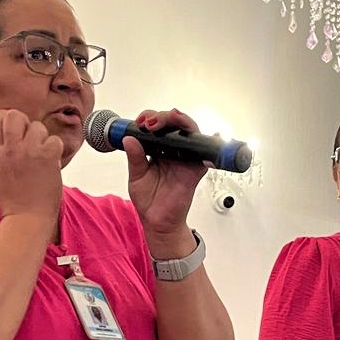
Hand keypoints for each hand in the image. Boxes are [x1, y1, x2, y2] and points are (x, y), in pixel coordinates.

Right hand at [0, 109, 62, 222]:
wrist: (26, 220)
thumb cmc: (9, 203)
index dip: (3, 118)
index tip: (12, 127)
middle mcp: (11, 149)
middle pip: (15, 116)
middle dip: (22, 121)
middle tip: (29, 135)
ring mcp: (30, 152)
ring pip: (37, 126)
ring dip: (41, 137)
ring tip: (41, 152)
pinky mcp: (47, 158)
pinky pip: (54, 140)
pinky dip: (55, 148)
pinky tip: (52, 160)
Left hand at [124, 108, 208, 253]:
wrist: (157, 222)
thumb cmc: (149, 201)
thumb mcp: (136, 177)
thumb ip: (134, 158)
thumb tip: (129, 139)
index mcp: (158, 150)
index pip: (157, 126)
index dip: (149, 118)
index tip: (140, 122)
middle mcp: (173, 152)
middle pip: (174, 124)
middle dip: (163, 117)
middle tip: (150, 122)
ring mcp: (186, 160)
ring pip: (190, 133)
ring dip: (183, 122)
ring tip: (172, 118)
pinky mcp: (195, 171)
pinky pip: (205, 155)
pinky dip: (210, 144)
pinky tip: (210, 135)